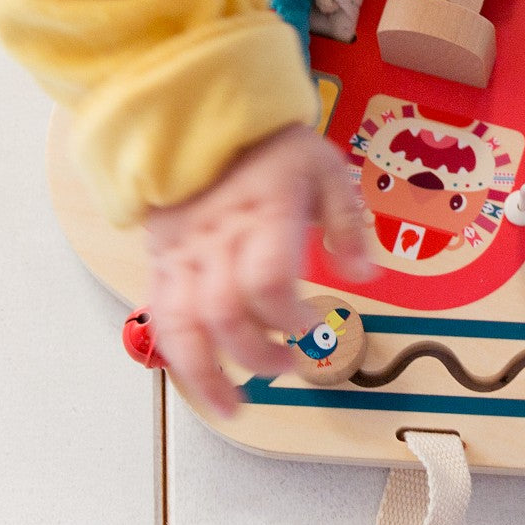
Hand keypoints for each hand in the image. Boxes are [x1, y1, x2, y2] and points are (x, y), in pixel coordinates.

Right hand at [145, 123, 373, 417]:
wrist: (202, 118)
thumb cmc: (270, 145)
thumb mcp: (325, 167)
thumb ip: (347, 223)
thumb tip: (365, 275)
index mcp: (262, 214)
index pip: (266, 280)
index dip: (289, 315)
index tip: (310, 325)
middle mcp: (216, 240)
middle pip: (225, 314)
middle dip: (257, 355)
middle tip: (289, 365)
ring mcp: (182, 254)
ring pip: (182, 327)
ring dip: (207, 375)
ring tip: (234, 406)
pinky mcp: (160, 262)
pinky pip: (159, 317)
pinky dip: (176, 357)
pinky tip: (198, 382)